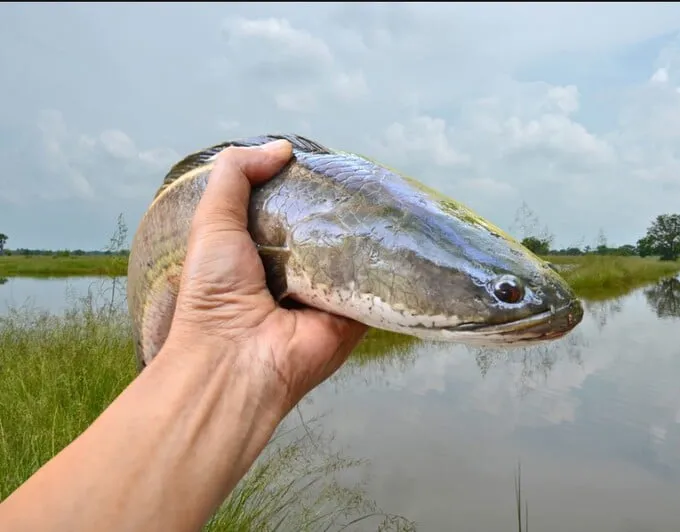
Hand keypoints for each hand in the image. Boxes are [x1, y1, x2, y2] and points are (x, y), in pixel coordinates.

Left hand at [165, 139, 367, 417]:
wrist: (236, 359)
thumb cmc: (216, 290)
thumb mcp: (212, 222)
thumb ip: (236, 176)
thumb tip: (283, 149)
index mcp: (263, 250)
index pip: (293, 210)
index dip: (307, 185)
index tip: (328, 163)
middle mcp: (298, 270)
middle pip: (328, 229)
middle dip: (343, 206)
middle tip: (367, 177)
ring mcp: (329, 292)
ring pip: (356, 252)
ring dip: (369, 230)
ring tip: (393, 197)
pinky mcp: (355, 312)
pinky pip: (376, 282)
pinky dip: (388, 262)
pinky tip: (404, 233)